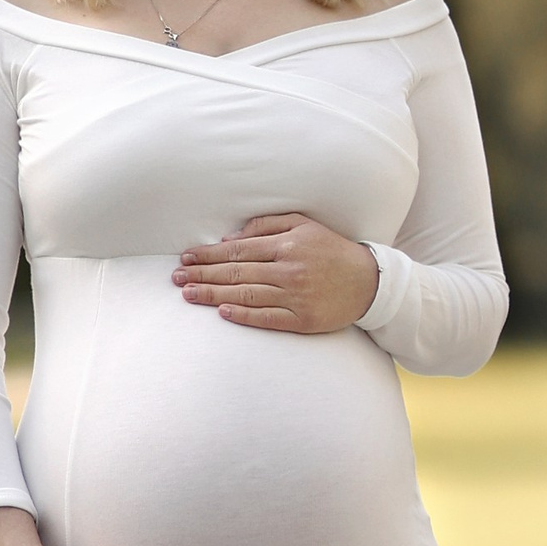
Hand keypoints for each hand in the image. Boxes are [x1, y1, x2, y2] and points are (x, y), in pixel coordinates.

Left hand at [174, 210, 379, 333]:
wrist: (369, 282)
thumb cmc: (332, 250)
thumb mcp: (304, 225)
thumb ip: (268, 226)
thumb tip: (231, 237)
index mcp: (287, 244)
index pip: (238, 250)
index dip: (208, 255)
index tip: (186, 259)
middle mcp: (289, 269)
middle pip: (236, 272)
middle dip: (202, 275)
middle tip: (176, 278)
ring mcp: (295, 296)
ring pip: (246, 294)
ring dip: (213, 295)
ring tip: (188, 294)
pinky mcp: (303, 320)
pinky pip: (267, 318)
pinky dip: (243, 315)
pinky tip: (222, 312)